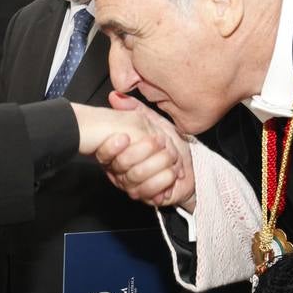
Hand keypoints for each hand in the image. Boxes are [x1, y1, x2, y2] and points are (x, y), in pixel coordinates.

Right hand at [94, 93, 194, 209]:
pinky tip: (172, 173)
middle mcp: (120, 171)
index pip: (104, 153)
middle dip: (144, 151)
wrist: (188, 166)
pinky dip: (162, 180)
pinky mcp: (147, 197)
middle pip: (122, 165)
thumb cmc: (168, 144)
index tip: (124, 137)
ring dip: (157, 164)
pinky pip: (149, 192)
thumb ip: (135, 109)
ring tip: (171, 158)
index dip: (111, 147)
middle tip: (160, 141)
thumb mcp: (153, 121)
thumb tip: (115, 96)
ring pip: (136, 177)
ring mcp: (132, 185)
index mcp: (117, 153)